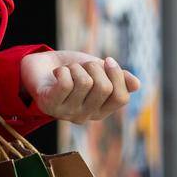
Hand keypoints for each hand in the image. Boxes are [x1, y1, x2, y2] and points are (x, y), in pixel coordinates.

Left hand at [20, 51, 139, 126]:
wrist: (39, 66)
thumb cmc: (71, 69)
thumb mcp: (98, 70)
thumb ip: (118, 78)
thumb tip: (137, 85)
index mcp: (101, 110)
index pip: (121, 98)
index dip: (117, 74)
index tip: (107, 60)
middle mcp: (85, 116)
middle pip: (104, 88)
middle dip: (94, 67)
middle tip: (82, 65)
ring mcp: (67, 113)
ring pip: (85, 82)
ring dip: (76, 67)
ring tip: (67, 70)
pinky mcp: (49, 105)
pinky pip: (66, 83)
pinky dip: (63, 70)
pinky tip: (57, 73)